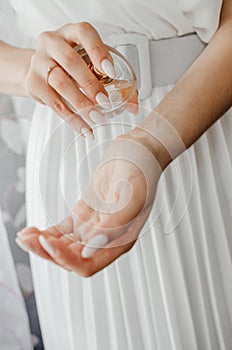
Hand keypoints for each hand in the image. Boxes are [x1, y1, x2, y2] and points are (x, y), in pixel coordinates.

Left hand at [17, 133, 160, 275]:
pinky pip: (63, 229)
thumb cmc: (143, 169)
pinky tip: (32, 230)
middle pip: (71, 257)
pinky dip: (47, 232)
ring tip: (24, 235)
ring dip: (42, 243)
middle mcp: (106, 237)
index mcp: (121, 239)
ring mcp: (94, 225)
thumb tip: (90, 250)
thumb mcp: (133, 195)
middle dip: (47, 251)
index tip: (49, 243)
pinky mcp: (85, 213)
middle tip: (29, 239)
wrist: (138, 149)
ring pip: (64, 245)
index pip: (89, 263)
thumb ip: (114, 226)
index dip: (67, 258)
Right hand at [25, 22, 137, 136]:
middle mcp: (52, 43)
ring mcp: (39, 63)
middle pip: (70, 62)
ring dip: (81, 104)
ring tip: (97, 118)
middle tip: (105, 102)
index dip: (98, 52)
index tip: (110, 71)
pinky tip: (84, 128)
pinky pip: (54, 104)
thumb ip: (115, 81)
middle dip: (90, 84)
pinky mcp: (33, 84)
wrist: (39, 68)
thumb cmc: (72, 65)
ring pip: (60, 84)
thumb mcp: (91, 63)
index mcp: (71, 33)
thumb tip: (133, 106)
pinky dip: (72, 119)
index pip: (85, 34)